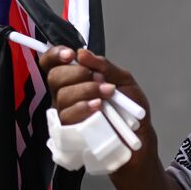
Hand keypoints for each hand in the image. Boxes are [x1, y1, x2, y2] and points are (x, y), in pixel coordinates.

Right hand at [38, 46, 156, 166]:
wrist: (138, 136)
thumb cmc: (129, 108)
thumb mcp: (123, 80)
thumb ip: (104, 66)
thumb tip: (83, 53)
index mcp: (75, 79)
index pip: (52, 63)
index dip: (55, 55)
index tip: (71, 54)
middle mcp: (66, 94)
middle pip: (54, 77)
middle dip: (77, 73)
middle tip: (98, 78)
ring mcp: (66, 113)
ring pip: (62, 96)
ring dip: (87, 90)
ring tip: (108, 94)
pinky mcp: (69, 130)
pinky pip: (68, 116)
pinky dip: (84, 108)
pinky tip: (98, 107)